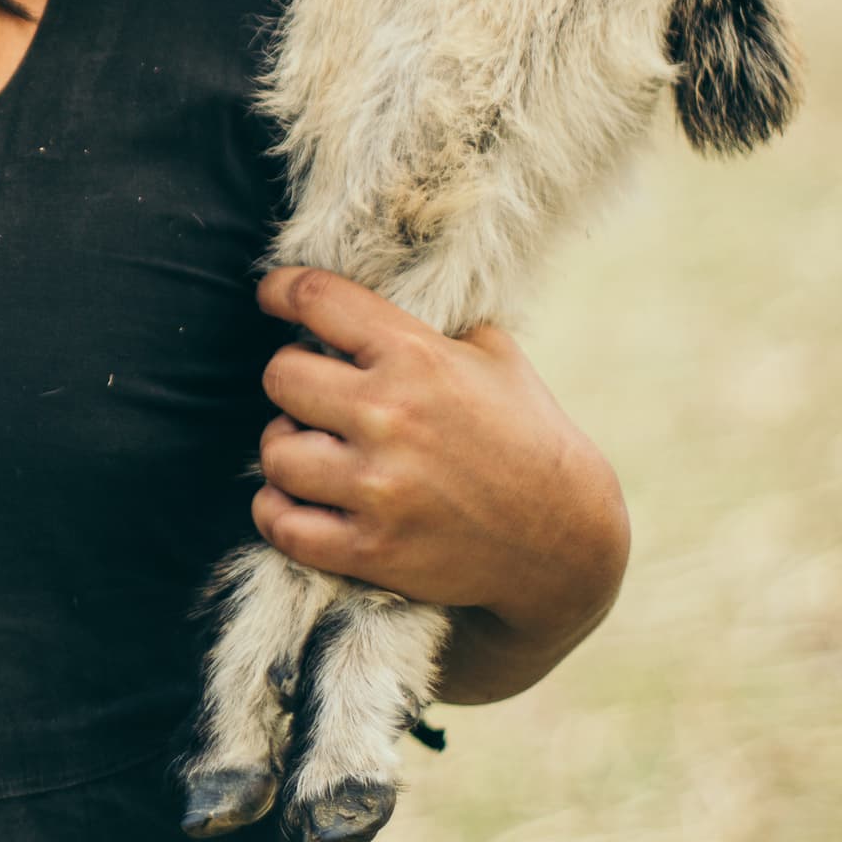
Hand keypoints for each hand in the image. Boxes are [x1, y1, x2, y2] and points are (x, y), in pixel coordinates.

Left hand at [251, 268, 628, 702]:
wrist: (568, 545)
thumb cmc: (528, 439)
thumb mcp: (496, 358)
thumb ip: (430, 325)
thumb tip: (370, 292)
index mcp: (419, 358)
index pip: (318, 299)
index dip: (283, 291)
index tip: (274, 295)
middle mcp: (391, 417)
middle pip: (280, 377)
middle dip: (294, 381)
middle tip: (317, 394)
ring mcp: (378, 488)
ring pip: (276, 452)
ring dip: (288, 448)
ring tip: (315, 450)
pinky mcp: (371, 550)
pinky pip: (281, 523)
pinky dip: (278, 511)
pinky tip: (299, 500)